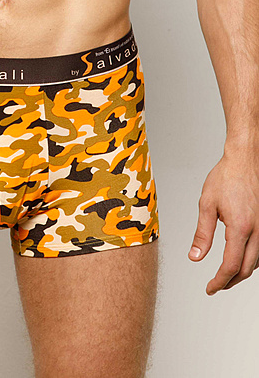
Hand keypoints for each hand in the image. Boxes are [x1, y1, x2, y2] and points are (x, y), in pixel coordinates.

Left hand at [188, 146, 258, 294]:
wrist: (245, 160)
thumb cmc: (226, 177)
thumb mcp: (206, 205)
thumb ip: (202, 234)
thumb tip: (195, 257)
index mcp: (240, 227)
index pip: (231, 265)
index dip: (220, 281)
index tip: (210, 288)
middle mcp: (257, 231)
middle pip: (247, 269)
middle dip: (230, 282)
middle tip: (215, 286)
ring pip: (257, 262)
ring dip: (241, 272)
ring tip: (225, 276)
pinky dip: (250, 260)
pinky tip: (239, 258)